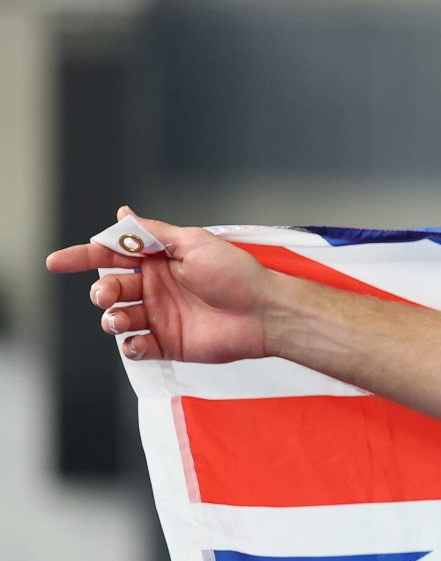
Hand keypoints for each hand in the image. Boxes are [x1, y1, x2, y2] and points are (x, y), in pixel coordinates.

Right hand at [43, 207, 275, 362]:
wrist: (264, 312)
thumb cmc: (236, 274)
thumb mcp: (194, 243)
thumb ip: (154, 232)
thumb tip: (122, 213)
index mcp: (157, 261)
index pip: (111, 256)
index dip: (82, 257)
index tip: (56, 262)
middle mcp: (155, 288)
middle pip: (109, 288)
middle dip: (101, 292)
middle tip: (107, 295)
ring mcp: (160, 316)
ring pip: (117, 318)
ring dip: (111, 319)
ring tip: (120, 319)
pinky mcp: (168, 343)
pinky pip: (136, 347)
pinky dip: (130, 345)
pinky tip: (137, 341)